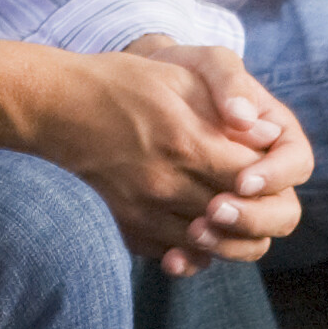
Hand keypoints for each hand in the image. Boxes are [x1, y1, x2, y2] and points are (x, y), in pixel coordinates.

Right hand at [0, 39, 312, 270]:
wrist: (58, 106)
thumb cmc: (125, 82)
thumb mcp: (181, 74)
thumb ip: (228, 102)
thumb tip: (268, 135)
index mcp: (189, 143)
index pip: (254, 182)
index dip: (269, 180)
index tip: (261, 167)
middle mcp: (168, 185)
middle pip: (240, 223)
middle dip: (258, 211)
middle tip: (253, 195)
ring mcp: (145, 212)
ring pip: (210, 247)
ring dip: (228, 235)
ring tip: (229, 211)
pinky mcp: (128, 227)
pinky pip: (175, 254)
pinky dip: (193, 247)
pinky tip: (196, 225)